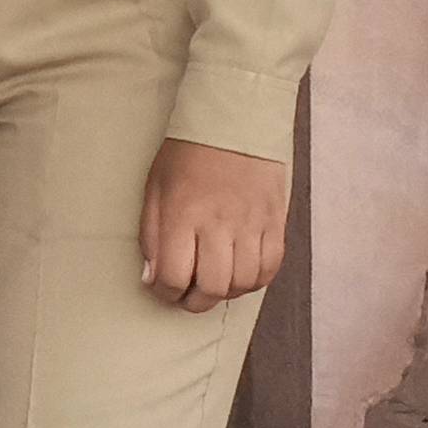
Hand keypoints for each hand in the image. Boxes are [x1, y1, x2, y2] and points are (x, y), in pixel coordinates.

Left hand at [140, 140, 288, 312]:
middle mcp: (219, 224)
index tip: (163, 290)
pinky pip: (271, 267)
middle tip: (187, 297)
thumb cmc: (186, 156)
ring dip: (225, 293)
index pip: (175, 275)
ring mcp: (252, 224)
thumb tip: (151, 277)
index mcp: (183, 215)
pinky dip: (255, 281)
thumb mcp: (154, 189)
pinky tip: (239, 275)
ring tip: (212, 285)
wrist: (235, 125)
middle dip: (195, 302)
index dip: (166, 292)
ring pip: (243, 282)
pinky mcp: (276, 222)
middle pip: (213, 287)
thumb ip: (151, 235)